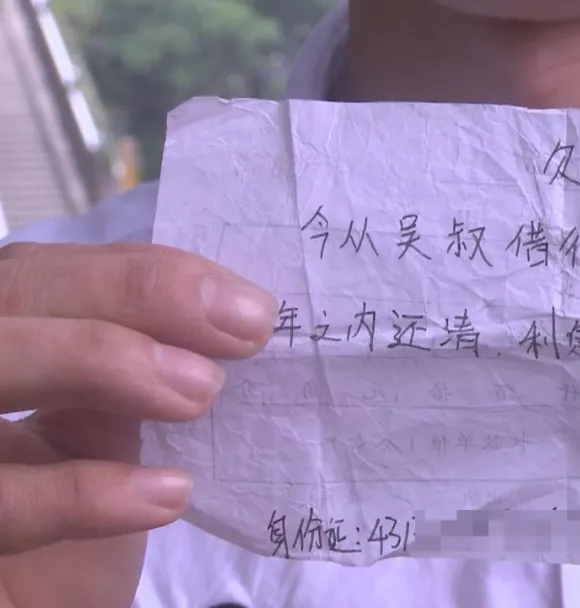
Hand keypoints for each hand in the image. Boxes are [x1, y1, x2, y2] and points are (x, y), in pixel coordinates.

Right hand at [0, 242, 274, 607]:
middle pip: (6, 299)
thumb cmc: (73, 509)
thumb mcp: (105, 427)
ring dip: (95, 361)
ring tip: (203, 391)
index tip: (241, 301)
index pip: (40, 276)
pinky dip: (83, 493)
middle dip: (127, 296)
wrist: (40, 601)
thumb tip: (225, 313)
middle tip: (243, 328)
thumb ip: (135, 368)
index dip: (134, 273)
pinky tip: (168, 492)